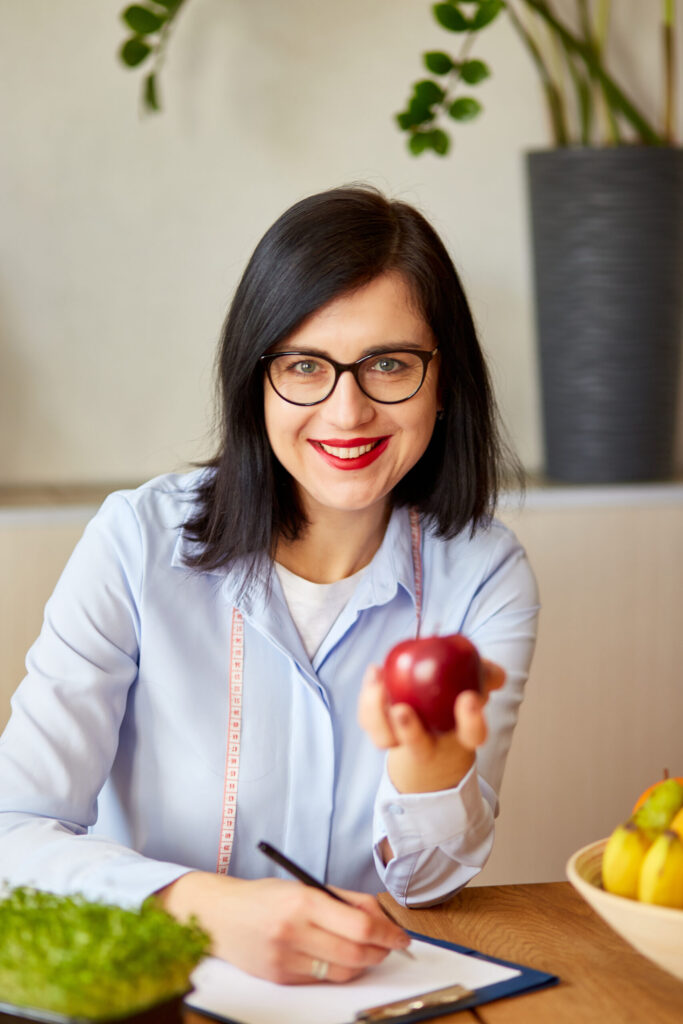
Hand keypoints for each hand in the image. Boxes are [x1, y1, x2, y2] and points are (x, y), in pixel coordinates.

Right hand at [156, 872, 409, 983]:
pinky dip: (336, 970)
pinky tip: (335, 956)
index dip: (388, 933)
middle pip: (355, 953)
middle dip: (380, 951)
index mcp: (303, 901)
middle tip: (389, 945)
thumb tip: (381, 917)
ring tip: (365, 950)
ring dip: (362, 963)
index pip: (359, 925)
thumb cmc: (265, 897)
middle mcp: (294, 931)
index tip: (401, 936)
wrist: (219, 916)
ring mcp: (286, 958)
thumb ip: (345, 899)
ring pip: (342, 972)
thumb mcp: (305, 886)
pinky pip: (321, 979)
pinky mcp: (280, 978)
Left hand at [357, 659, 504, 794]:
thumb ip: (487, 676)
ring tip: (378, 681)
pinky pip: (370, 722)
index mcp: (460, 736)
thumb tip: (497, 674)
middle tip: (401, 710)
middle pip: (419, 747)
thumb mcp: (476, 687)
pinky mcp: (382, 733)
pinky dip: (368, 698)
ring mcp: (403, 743)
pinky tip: (375, 671)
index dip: (472, 720)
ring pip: (387, 739)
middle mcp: (430, 745)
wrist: (433, 733)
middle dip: (410, 732)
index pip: (472, 735)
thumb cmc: (457, 704)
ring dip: (377, 713)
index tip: (469, 698)